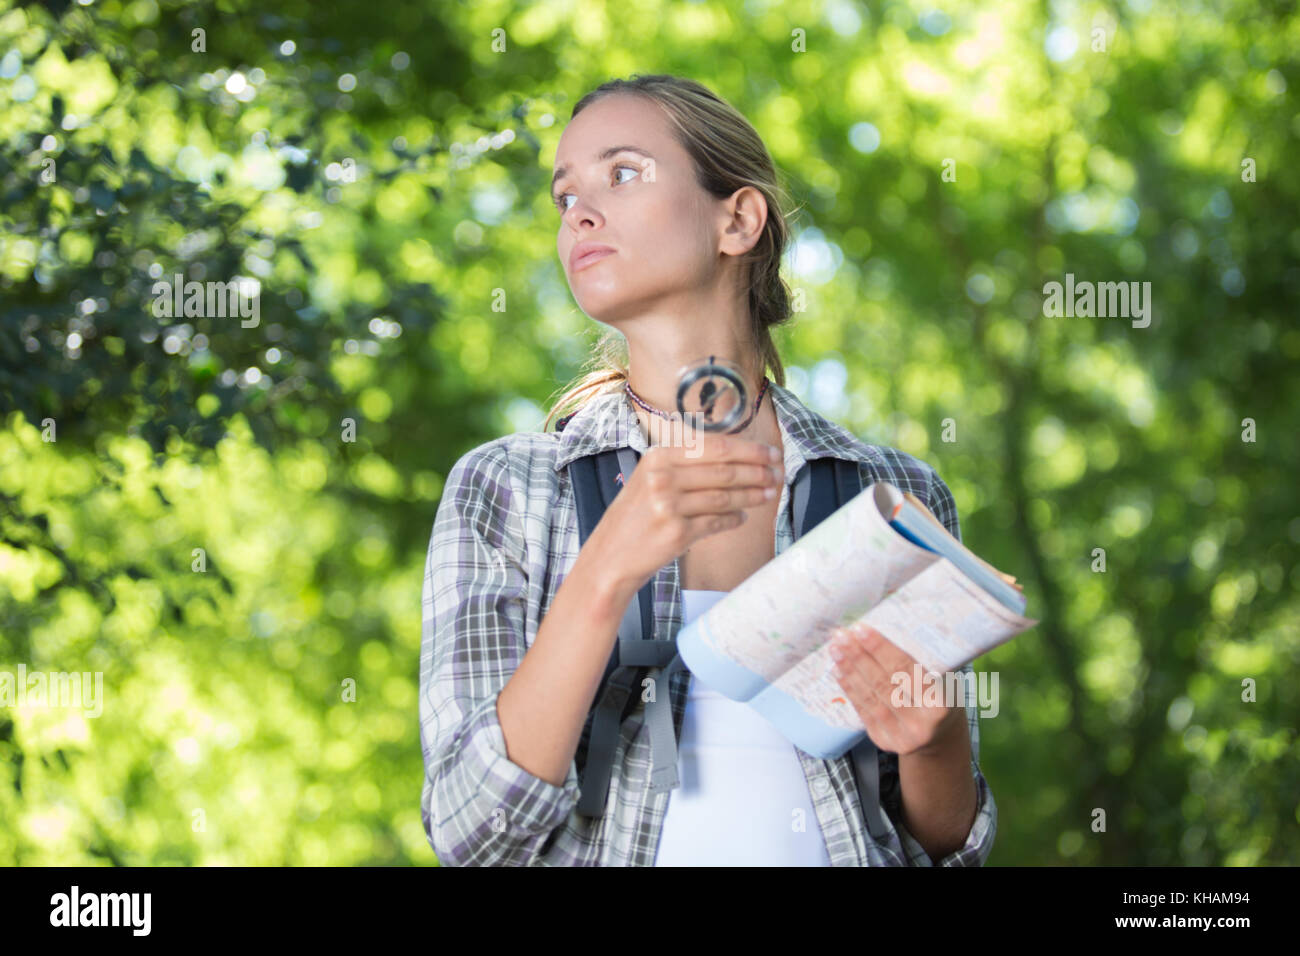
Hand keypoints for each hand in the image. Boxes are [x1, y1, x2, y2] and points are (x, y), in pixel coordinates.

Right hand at [585, 432, 783, 596]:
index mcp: (658, 457)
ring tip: (769, 495)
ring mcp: (669, 506)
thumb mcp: (650, 479)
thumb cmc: (634, 517)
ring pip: (725, 497)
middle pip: (724, 470)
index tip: (770, 453)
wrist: (609, 557)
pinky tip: (743, 517)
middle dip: (758, 472)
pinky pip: (717, 522)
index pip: (715, 447)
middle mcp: (662, 477)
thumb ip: (685, 465)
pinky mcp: (676, 533)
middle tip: (778, 473)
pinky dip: (734, 519)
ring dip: (752, 495)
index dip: (749, 449)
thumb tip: (737, 457)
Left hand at [827, 624, 966, 756]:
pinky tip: (839, 671)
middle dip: (859, 656)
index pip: (906, 670)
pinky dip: (850, 689)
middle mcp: (921, 723)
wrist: (941, 738)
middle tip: (842, 635)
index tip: (861, 629)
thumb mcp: (946, 681)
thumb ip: (924, 660)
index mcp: (941, 704)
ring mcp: (901, 736)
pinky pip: (863, 711)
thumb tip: (890, 624)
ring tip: (836, 650)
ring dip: (850, 671)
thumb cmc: (943, 699)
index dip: (881, 649)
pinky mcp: (884, 741)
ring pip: (870, 698)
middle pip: (884, 683)